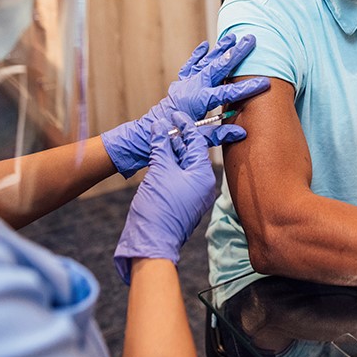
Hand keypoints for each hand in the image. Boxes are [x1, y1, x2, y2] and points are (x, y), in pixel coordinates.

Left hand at [101, 34, 269, 175]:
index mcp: (200, 100)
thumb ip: (221, 134)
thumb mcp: (200, 137)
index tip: (265, 82)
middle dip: (237, 53)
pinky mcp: (181, 82)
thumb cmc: (177, 135)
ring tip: (233, 36)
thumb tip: (242, 133)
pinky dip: (198, 54)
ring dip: (221, 48)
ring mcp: (187, 82)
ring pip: (207, 61)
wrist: (153, 130)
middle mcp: (194, 86)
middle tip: (250, 39)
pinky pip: (191, 65)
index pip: (229, 93)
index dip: (248, 88)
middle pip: (219, 66)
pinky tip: (205, 45)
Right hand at [113, 112, 215, 283]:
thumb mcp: (159, 171)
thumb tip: (160, 126)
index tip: (175, 114)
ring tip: (159, 135)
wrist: (151, 243)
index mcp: (204, 176)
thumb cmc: (158, 208)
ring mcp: (193, 194)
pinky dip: (170, 164)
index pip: (198, 142)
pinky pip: (179, 176)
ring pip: (184, 165)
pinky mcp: (183, 201)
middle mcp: (203, 184)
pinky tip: (159, 155)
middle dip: (179, 137)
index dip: (185, 125)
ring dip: (172, 150)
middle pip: (193, 153)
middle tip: (166, 122)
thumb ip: (161, 146)